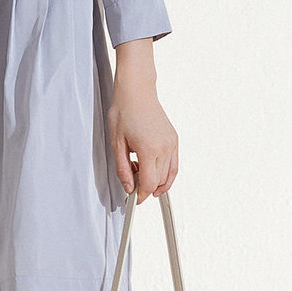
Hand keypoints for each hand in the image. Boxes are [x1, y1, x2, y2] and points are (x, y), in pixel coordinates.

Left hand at [107, 68, 178, 203]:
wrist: (136, 91)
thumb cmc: (124, 111)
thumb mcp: (116, 143)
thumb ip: (123, 169)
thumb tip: (129, 187)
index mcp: (149, 149)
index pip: (149, 184)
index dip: (141, 195)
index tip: (133, 199)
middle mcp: (164, 147)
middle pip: (159, 182)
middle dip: (145, 187)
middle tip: (131, 180)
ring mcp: (171, 143)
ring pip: (169, 175)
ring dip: (156, 181)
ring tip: (138, 170)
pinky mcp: (174, 140)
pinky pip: (174, 165)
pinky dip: (166, 174)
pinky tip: (155, 173)